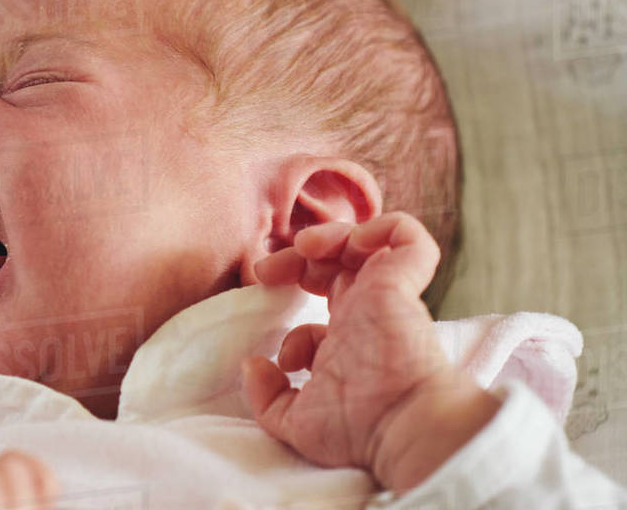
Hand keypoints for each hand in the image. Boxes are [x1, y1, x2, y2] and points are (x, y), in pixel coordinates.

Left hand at [242, 213, 500, 490]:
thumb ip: (267, 397)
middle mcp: (367, 311)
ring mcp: (385, 295)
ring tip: (306, 246)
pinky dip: (381, 227)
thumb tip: (252, 366)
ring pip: (366, 239)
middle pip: (335, 259)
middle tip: (267, 269)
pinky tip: (353, 243)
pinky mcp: (403, 284)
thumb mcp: (297, 421)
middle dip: (299, 253)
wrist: (400, 432)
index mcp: (347, 335)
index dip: (290, 302)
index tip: (279, 345)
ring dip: (332, 233)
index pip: (320, 293)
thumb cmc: (357, 432)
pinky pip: (407, 237)